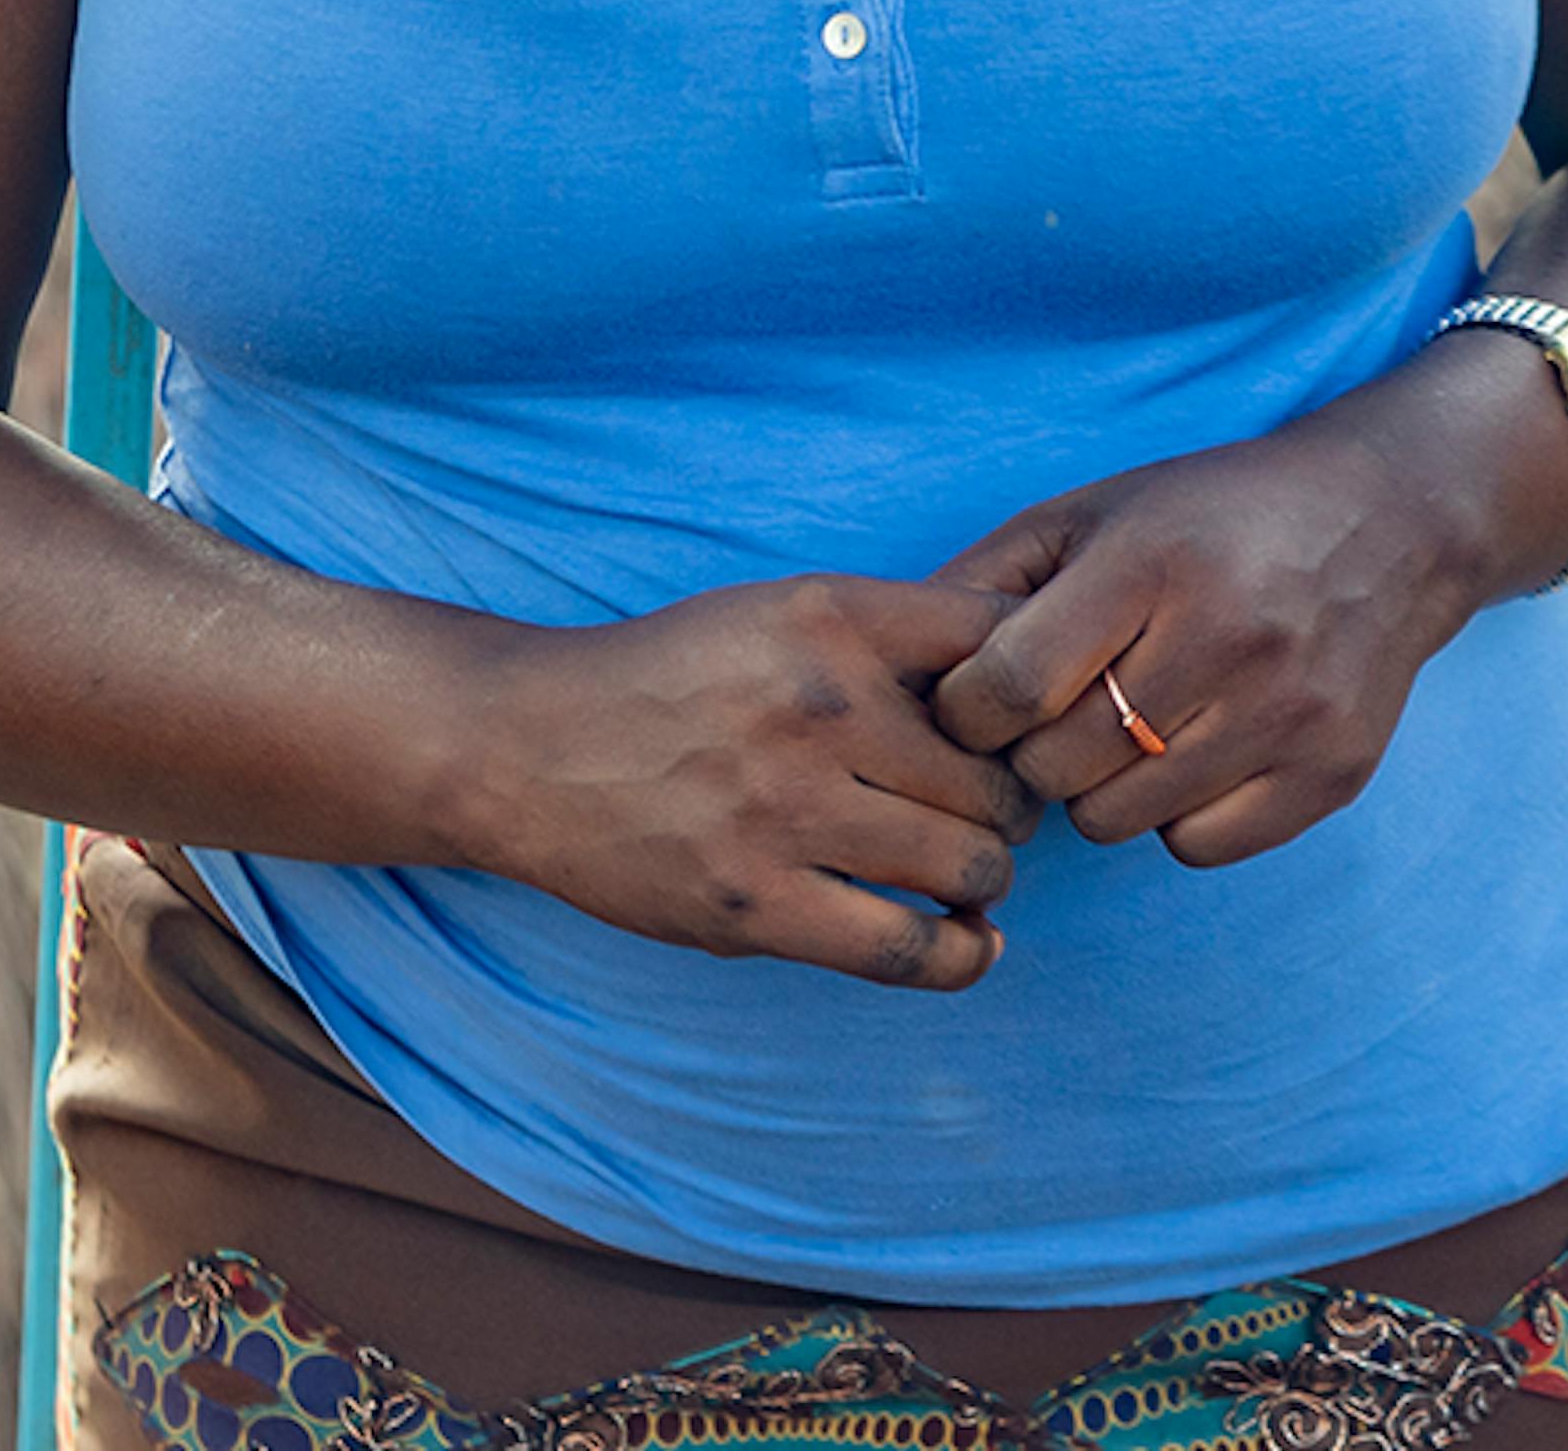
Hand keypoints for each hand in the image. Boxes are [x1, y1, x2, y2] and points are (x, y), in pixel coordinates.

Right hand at [458, 575, 1039, 989]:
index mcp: (827, 615)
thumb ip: (889, 641)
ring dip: (982, 877)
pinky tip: (967, 940)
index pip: (998, 644)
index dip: (1036, 695)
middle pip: (998, 776)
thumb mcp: (776, 612)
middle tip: (985, 813)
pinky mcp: (756, 904)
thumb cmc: (674, 677)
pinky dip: (962, 954)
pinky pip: (911, 951)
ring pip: (971, 864)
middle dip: (1008, 803)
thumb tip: (1030, 692)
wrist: (532, 745)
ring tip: (960, 870)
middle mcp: (816, 703)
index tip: (1024, 728)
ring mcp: (785, 808)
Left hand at [926, 420, 1485, 870]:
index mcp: (1150, 563)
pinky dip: (1170, 819)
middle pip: (1058, 765)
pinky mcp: (1333, 773)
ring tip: (1114, 732)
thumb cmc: (1206, 516)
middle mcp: (1226, 638)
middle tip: (1042, 721)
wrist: (1385, 524)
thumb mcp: (1090, 511)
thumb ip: (987, 577)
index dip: (966, 712)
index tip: (970, 704)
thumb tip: (898, 662)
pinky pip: (1198, 849)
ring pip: (1120, 818)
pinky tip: (1184, 756)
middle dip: (1024, 754)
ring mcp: (1288, 713)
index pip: (1012, 686)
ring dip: (1093, 790)